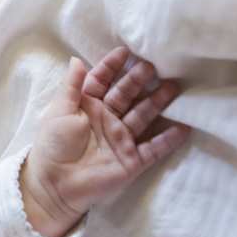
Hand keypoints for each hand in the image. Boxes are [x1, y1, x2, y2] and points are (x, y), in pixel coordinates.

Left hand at [20, 47, 191, 236]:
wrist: (54, 185)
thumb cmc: (53, 145)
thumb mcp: (58, 111)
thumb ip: (70, 86)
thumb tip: (76, 59)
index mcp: (87, 106)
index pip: (102, 80)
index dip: (112, 66)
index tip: (126, 51)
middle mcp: (107, 119)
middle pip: (126, 94)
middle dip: (139, 79)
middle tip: (155, 65)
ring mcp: (121, 139)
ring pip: (143, 116)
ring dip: (158, 102)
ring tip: (174, 88)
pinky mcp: (131, 160)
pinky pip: (154, 148)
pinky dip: (168, 139)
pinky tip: (184, 127)